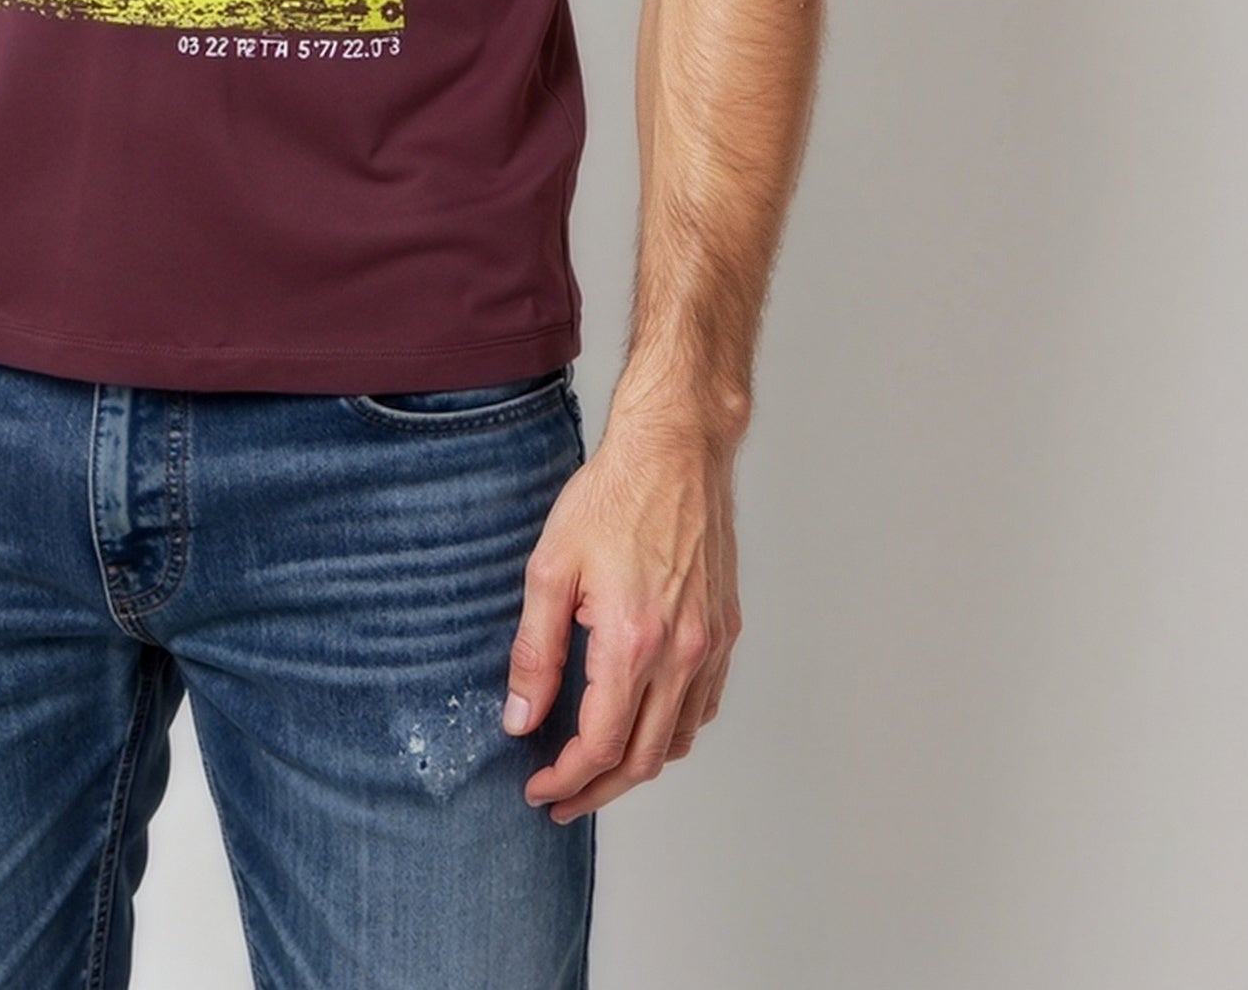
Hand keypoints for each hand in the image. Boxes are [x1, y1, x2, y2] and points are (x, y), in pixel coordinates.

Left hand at [501, 414, 742, 818]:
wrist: (675, 450)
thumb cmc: (612, 496)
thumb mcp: (551, 568)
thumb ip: (535, 652)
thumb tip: (521, 718)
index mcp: (633, 641)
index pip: (600, 746)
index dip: (566, 779)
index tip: (539, 789)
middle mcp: (682, 653)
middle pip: (642, 759)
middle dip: (597, 789)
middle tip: (561, 797)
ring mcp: (711, 644)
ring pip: (678, 739)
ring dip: (635, 765)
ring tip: (596, 767)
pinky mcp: (726, 630)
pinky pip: (703, 706)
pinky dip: (671, 731)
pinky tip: (643, 722)